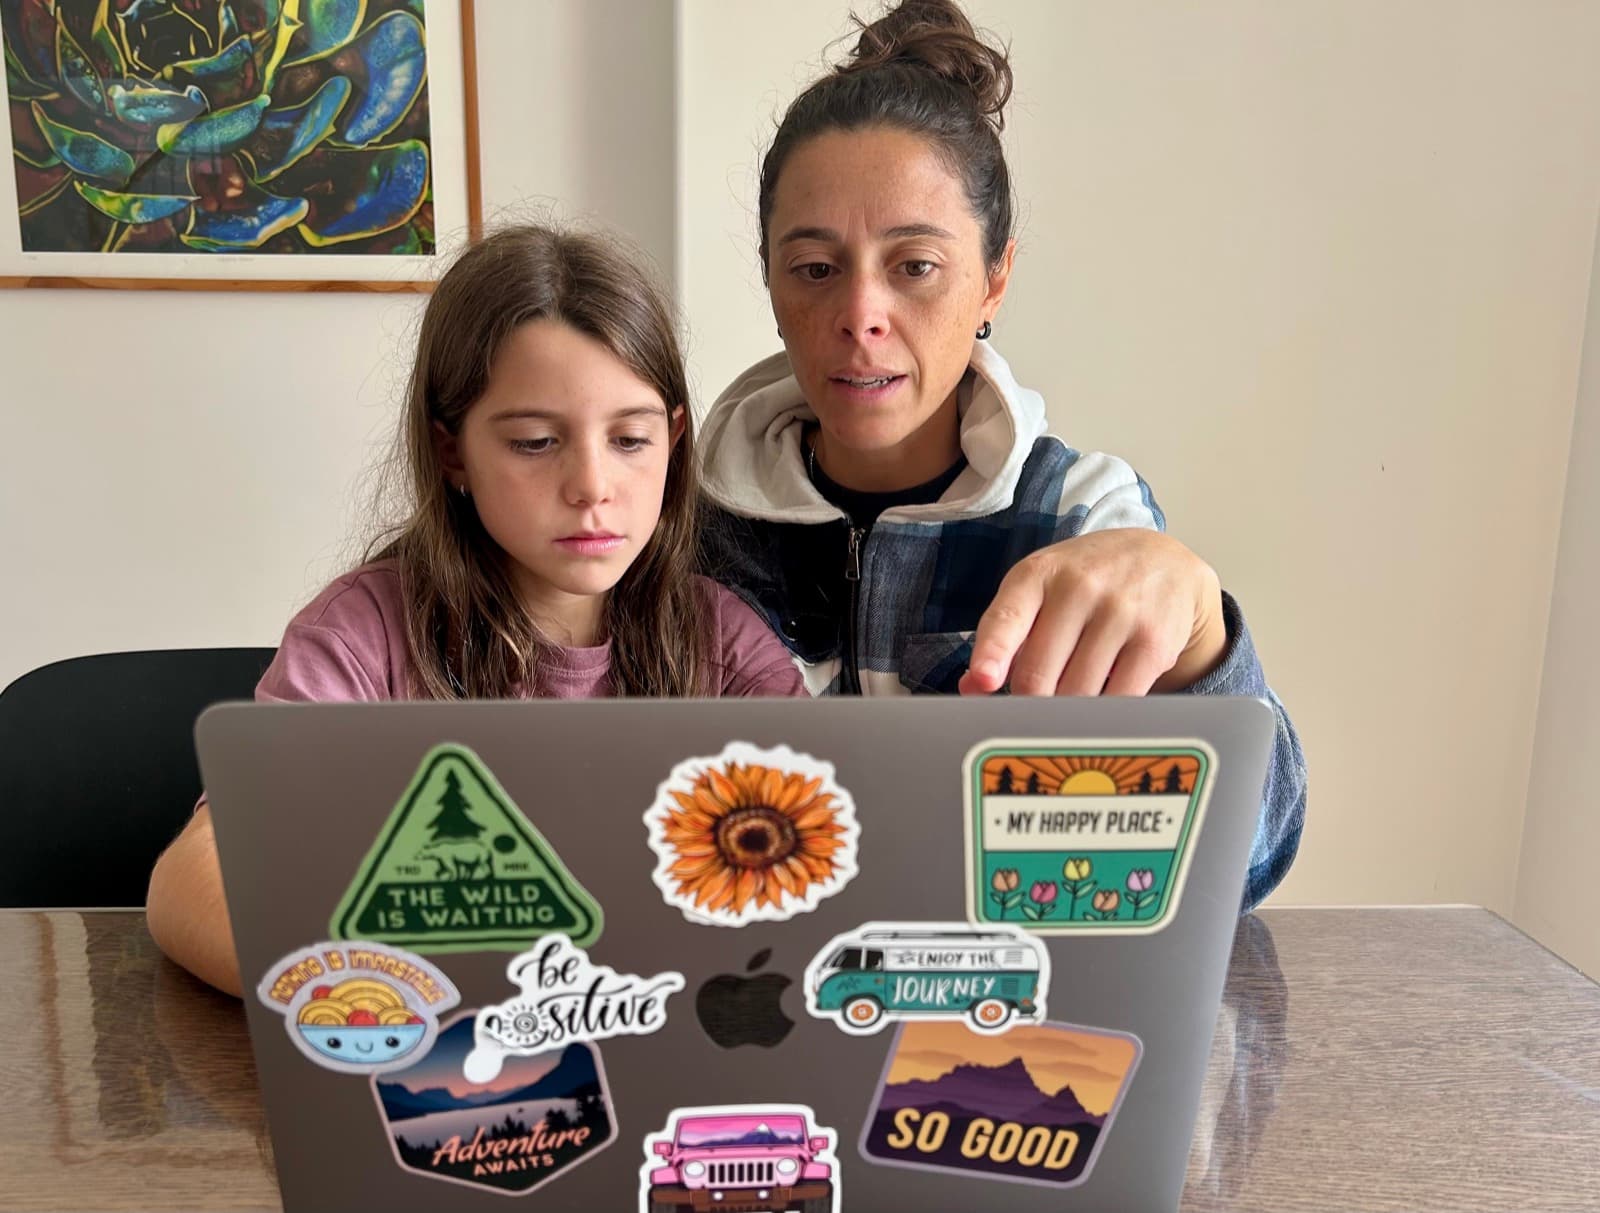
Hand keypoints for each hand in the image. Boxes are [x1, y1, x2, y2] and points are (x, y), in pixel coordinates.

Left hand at [957, 528, 1225, 696]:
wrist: (1163, 561)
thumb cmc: (1087, 581)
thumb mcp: (1039, 589)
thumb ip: (1003, 634)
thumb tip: (972, 687)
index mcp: (1038, 574)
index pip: (1008, 618)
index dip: (993, 654)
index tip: (984, 682)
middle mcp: (1079, 587)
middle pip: (1038, 673)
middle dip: (1027, 702)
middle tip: (1029, 708)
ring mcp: (1120, 613)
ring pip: (1076, 693)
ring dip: (1065, 712)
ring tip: (1069, 698)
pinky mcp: (1153, 643)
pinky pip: (1117, 699)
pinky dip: (1102, 715)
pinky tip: (1100, 706)